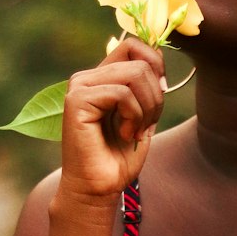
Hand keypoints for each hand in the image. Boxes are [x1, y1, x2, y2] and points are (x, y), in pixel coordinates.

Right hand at [59, 38, 165, 199]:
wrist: (98, 188)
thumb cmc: (119, 157)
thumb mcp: (142, 115)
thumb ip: (146, 86)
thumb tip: (159, 58)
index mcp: (101, 77)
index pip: (133, 46)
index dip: (156, 65)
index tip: (159, 96)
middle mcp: (87, 77)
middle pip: (140, 61)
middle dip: (156, 96)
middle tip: (147, 125)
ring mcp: (80, 86)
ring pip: (135, 74)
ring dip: (147, 107)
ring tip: (136, 132)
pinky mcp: (77, 100)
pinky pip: (122, 93)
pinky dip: (134, 116)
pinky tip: (125, 134)